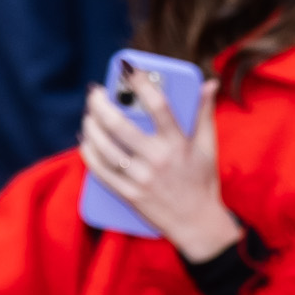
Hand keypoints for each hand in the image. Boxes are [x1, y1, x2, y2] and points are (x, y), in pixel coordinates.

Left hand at [80, 70, 238, 260]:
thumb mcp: (208, 147)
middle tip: (95, 93)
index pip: (157, 106)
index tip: (127, 68)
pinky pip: (101, 171)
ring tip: (89, 116)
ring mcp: (141, 179)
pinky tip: (86, 141)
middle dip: (101, 104)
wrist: (198, 225)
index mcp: (178, 144)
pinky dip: (89, 153)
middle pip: (119, 125)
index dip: (140, 83)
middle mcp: (158, 160)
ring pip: (105, 147)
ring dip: (91, 127)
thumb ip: (204, 113)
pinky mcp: (129, 195)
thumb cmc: (203, 183)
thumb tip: (208, 84)